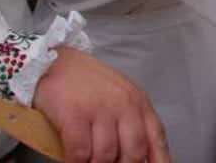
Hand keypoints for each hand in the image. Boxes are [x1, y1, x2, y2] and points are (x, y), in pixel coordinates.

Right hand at [33, 47, 170, 162]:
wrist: (56, 63)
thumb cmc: (88, 85)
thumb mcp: (120, 98)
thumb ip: (132, 123)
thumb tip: (143, 156)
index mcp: (139, 103)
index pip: (156, 137)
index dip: (159, 160)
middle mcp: (124, 105)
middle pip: (133, 151)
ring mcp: (100, 109)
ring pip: (106, 156)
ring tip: (89, 162)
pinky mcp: (75, 115)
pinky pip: (80, 152)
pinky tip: (73, 161)